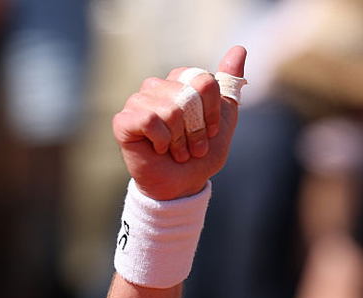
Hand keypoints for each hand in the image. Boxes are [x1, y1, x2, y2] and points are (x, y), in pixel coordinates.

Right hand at [112, 45, 246, 200]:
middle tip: (193, 147)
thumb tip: (239, 49)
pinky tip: (160, 149)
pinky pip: (150, 121)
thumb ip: (230, 85)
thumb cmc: (201, 152)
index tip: (211, 132)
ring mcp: (137, 101)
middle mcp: (157, 86)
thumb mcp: (224, 119)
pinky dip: (163, 141)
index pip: (205, 82)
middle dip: (197, 130)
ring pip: (170, 110)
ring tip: (178, 151)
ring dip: (181, 140)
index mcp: (180, 81)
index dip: (212, 113)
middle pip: (188, 96)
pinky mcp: (123, 120)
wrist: (183, 184)